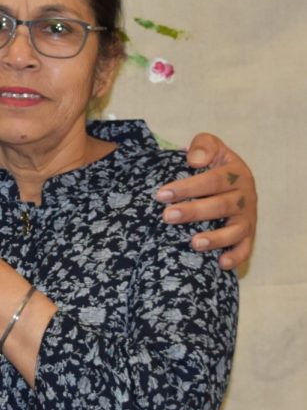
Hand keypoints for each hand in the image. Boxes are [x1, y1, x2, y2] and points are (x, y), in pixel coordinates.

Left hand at [155, 132, 256, 270]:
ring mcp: (247, 217)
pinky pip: (245, 248)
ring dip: (215, 238)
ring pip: (234, 230)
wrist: (233, 177)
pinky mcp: (248, 234)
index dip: (187, 187)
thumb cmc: (213, 163)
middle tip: (167, 216)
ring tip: (193, 243)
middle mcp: (245, 196)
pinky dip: (236, 257)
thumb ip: (203, 146)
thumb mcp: (211, 146)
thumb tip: (194, 161)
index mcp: (236, 174)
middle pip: (220, 206)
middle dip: (192, 212)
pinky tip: (221, 263)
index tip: (162, 194)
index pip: (212, 181)